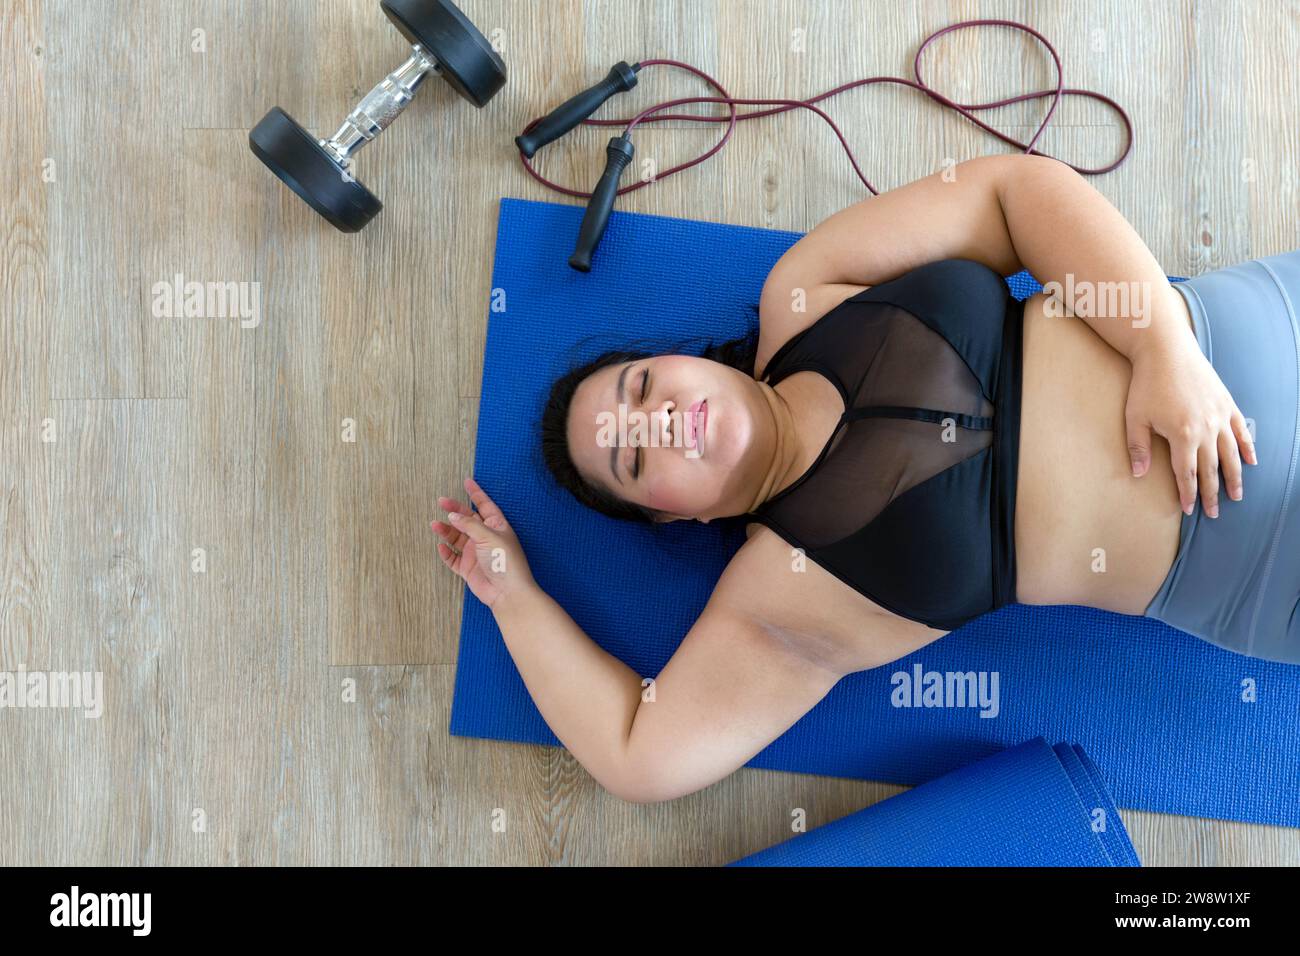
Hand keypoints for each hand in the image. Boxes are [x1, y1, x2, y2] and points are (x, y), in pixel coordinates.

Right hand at [432, 477, 535, 608]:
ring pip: (457, 538)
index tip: (467, 481)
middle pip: (467, 520)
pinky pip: (453, 558)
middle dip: (455, 510)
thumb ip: (469, 525)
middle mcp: (486, 538)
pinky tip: (440, 546)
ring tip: (435, 525)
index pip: (485, 505)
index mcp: (497, 527)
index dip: (476, 493)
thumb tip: (453, 515)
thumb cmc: (506, 562)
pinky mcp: (468, 568)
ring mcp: (476, 553)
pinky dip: (446, 552)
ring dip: (446, 531)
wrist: (507, 592)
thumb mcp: (489, 537)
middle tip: (441, 501)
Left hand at [1125, 335, 1255, 516]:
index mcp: (1183, 435)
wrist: (1167, 351)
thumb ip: (1137, 448)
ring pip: (1231, 454)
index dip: (1188, 494)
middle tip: (1215, 513)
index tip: (1189, 510)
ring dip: (1234, 476)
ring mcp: (1220, 416)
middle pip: (1211, 468)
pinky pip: (1242, 431)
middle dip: (1212, 493)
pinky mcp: (1227, 404)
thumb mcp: (1135, 418)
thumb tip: (1138, 475)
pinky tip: (1251, 461)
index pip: (1186, 473)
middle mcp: (1206, 429)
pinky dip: (1248, 447)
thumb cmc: (1146, 384)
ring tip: (1237, 495)